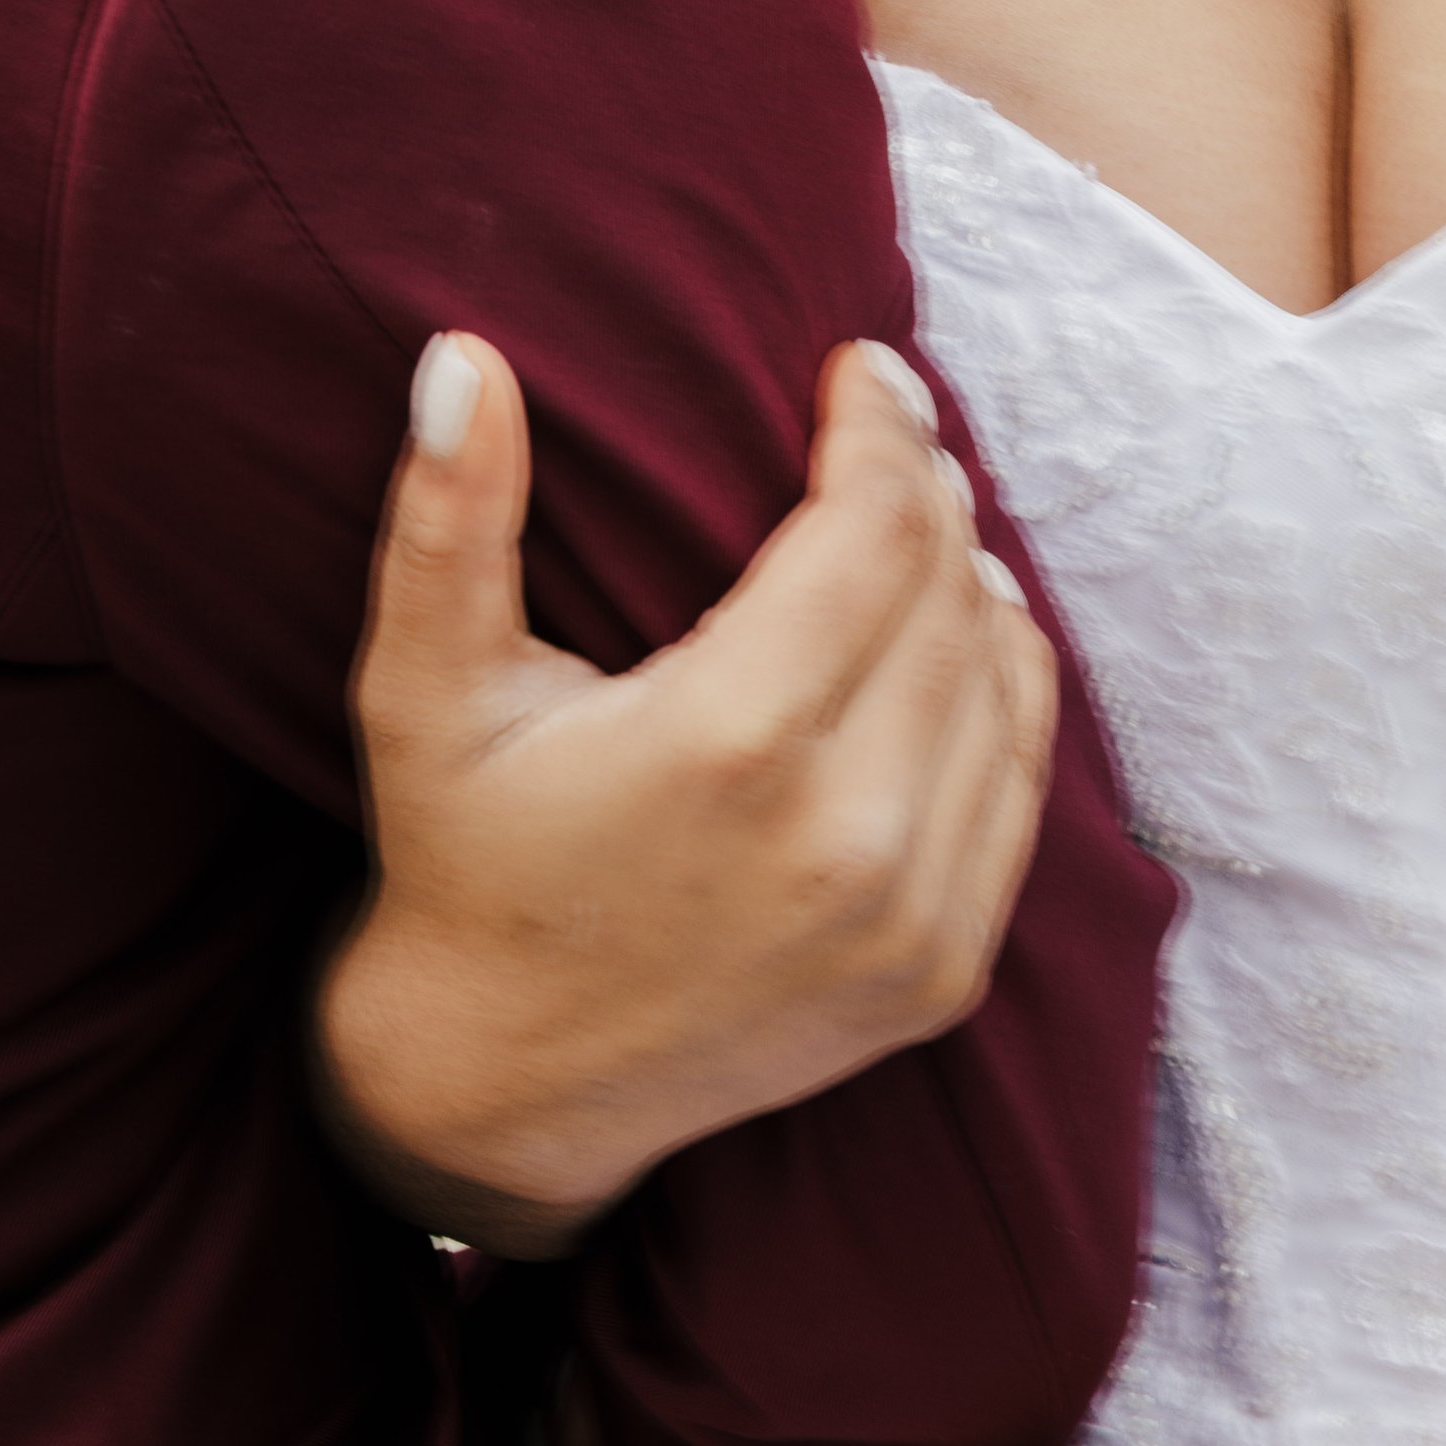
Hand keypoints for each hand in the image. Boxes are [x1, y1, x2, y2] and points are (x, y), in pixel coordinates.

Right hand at [314, 329, 1055, 1254]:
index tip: (858, 365)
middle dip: (924, 482)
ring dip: (969, 572)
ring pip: (998, 680)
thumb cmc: (463, 857)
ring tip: (922, 507)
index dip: (879, 429)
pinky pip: (1019, 787)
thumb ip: (448, 518)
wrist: (502, 1086)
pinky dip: (1006, 685)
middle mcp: (844, 837)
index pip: (873, 531)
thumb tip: (463, 360)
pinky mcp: (938, 974)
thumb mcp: (426, 686)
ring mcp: (906, 918)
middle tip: (887, 418)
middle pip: (946, 591)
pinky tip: (965, 624)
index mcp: (727, 744)